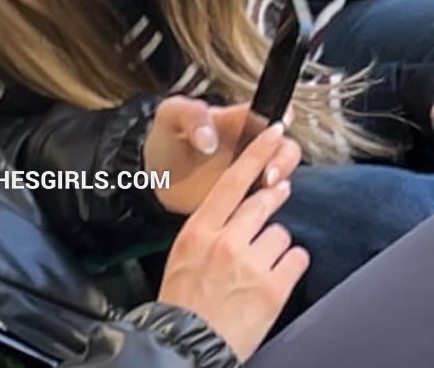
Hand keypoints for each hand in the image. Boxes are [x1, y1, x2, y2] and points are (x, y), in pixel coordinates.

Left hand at [144, 95, 299, 213]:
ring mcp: (250, 170)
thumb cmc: (167, 138)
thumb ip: (191, 115)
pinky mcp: (246, 195)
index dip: (281, 116)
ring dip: (281, 175)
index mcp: (235, 118)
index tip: (278, 127)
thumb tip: (209, 138)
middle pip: (284, 144)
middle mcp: (250, 142)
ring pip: (282, 169)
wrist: (156, 175)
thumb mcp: (171, 116)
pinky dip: (271, 199)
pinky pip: (269, 197)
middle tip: (269, 172)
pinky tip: (259, 203)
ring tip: (267, 184)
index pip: (267, 111)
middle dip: (284, 156)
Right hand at [158, 122, 309, 361]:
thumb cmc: (183, 298)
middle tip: (280, 188)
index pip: (232, 181)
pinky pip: (296, 259)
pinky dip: (291, 264)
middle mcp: (226, 241)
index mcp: (199, 229)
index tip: (273, 134)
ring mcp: (251, 265)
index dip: (256, 154)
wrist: (187, 345)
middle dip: (274, 194)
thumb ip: (210, 227)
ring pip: (281, 233)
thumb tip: (238, 208)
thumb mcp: (185, 252)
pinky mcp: (274, 289)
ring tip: (262, 264)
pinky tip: (277, 275)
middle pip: (262, 201)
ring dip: (276, 244)